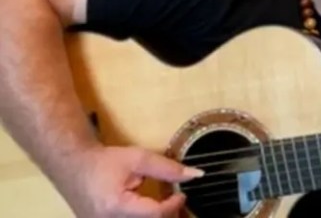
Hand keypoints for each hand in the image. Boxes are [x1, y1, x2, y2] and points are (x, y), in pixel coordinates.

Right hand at [60, 145, 203, 217]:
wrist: (72, 167)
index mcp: (117, 206)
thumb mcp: (138, 159)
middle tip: (177, 203)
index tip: (181, 194)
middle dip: (168, 216)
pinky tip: (153, 214)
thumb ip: (167, 168)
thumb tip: (195, 175)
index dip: (173, 205)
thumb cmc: (104, 162)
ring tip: (168, 209)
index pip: (155, 214)